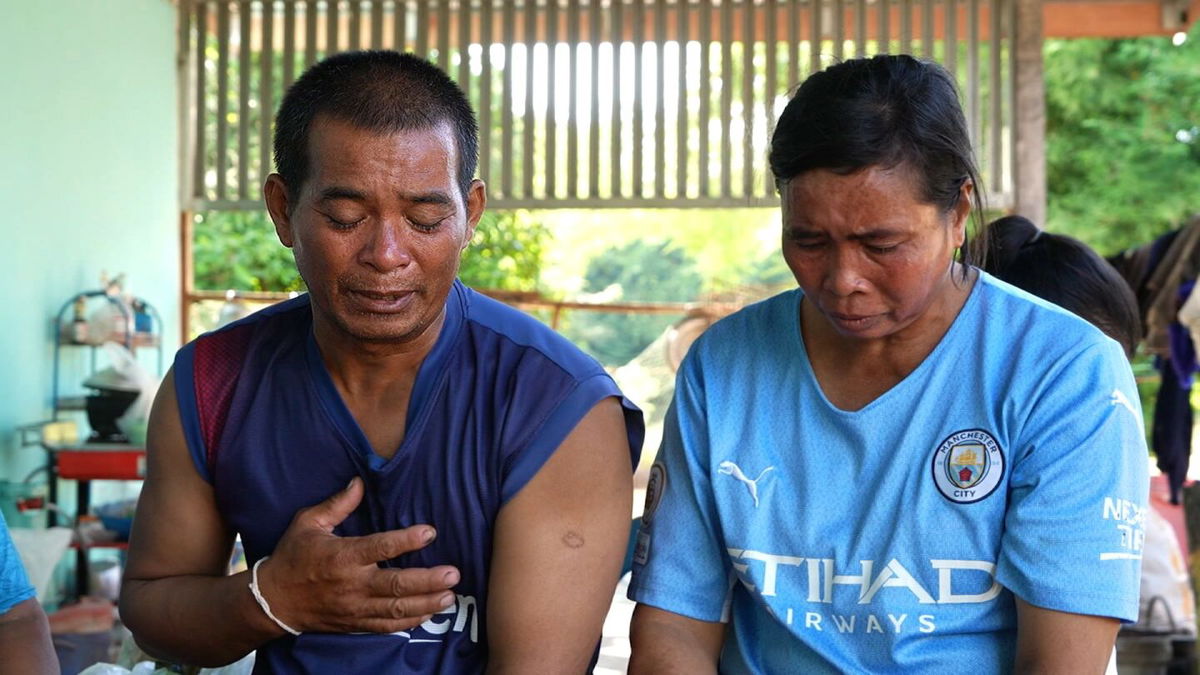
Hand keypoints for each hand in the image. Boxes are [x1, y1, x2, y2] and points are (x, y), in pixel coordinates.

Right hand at [255, 477, 460, 633]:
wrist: (272, 601)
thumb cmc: (292, 557)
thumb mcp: (307, 523)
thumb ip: (337, 504)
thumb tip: (360, 482)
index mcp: (342, 556)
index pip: (380, 547)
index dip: (406, 540)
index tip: (430, 532)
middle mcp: (351, 585)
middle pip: (396, 585)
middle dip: (428, 580)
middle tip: (454, 573)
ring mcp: (354, 608)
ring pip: (396, 609)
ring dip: (426, 604)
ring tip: (450, 596)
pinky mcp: (355, 623)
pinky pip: (386, 626)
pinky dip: (409, 622)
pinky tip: (429, 613)